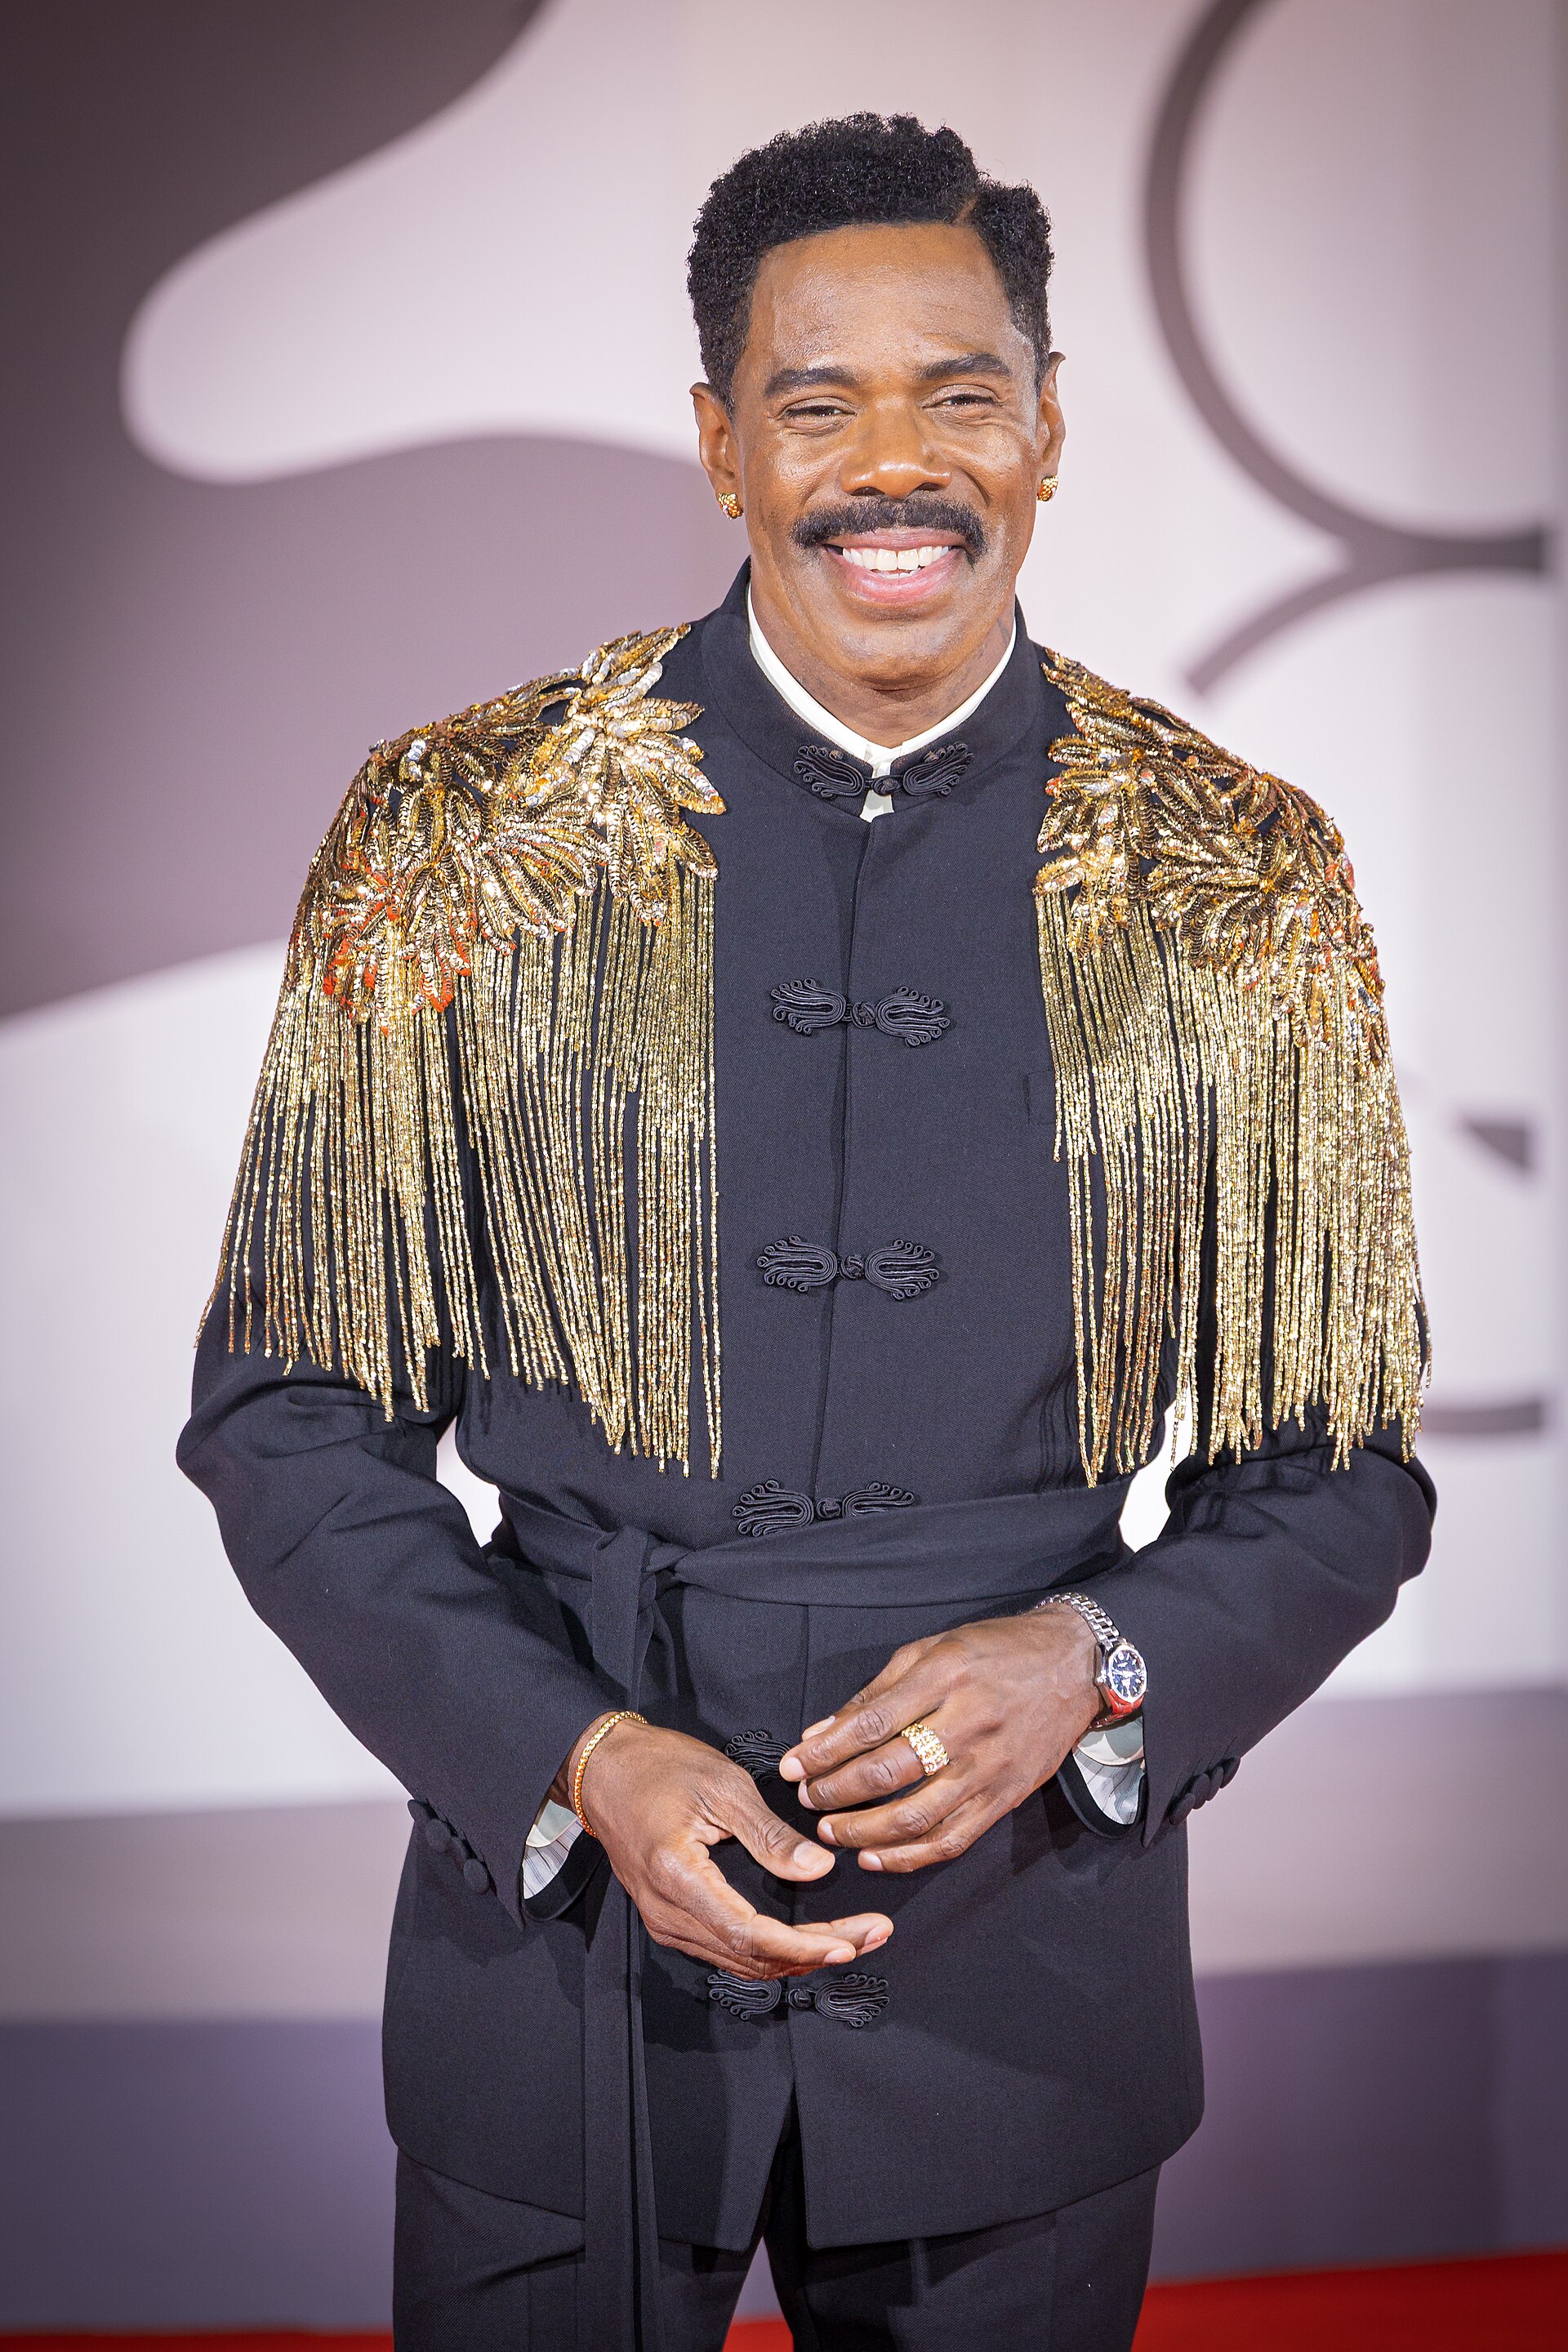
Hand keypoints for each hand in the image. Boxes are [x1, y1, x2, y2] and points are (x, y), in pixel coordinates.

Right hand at [564, 1717, 892, 1978]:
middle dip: (816, 1953)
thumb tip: (818, 1870)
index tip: (852, 1942)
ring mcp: (664, 1921)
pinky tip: (803, 1938)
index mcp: (678, 1878)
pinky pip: (724, 1950)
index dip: (806, 1946)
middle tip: (872, 1936)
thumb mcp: (722, 1785)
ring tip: (851, 1938)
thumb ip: (769, 1835)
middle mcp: (667, 1914)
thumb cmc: (659, 1765)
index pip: (751, 1934)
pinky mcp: (669, 1918)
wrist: (602, 1768)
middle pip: (752, 1957)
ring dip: (797, 1956)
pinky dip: (769, 1950)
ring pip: (740, 1961)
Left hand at [778, 1608, 1100, 1874]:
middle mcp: (969, 1722)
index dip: (824, 1752)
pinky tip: (875, 1857)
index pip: (871, 1723)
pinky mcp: (1007, 1797)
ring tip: (831, 1831)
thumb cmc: (996, 1651)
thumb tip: (821, 1734)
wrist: (1075, 1665)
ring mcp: (991, 1766)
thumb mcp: (933, 1649)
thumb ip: (877, 1692)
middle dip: (836, 1791)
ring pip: (918, 1815)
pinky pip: (953, 1839)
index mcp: (946, 1676)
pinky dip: (909, 1856)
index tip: (792, 1765)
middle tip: (806, 1799)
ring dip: (865, 1831)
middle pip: (889, 1771)